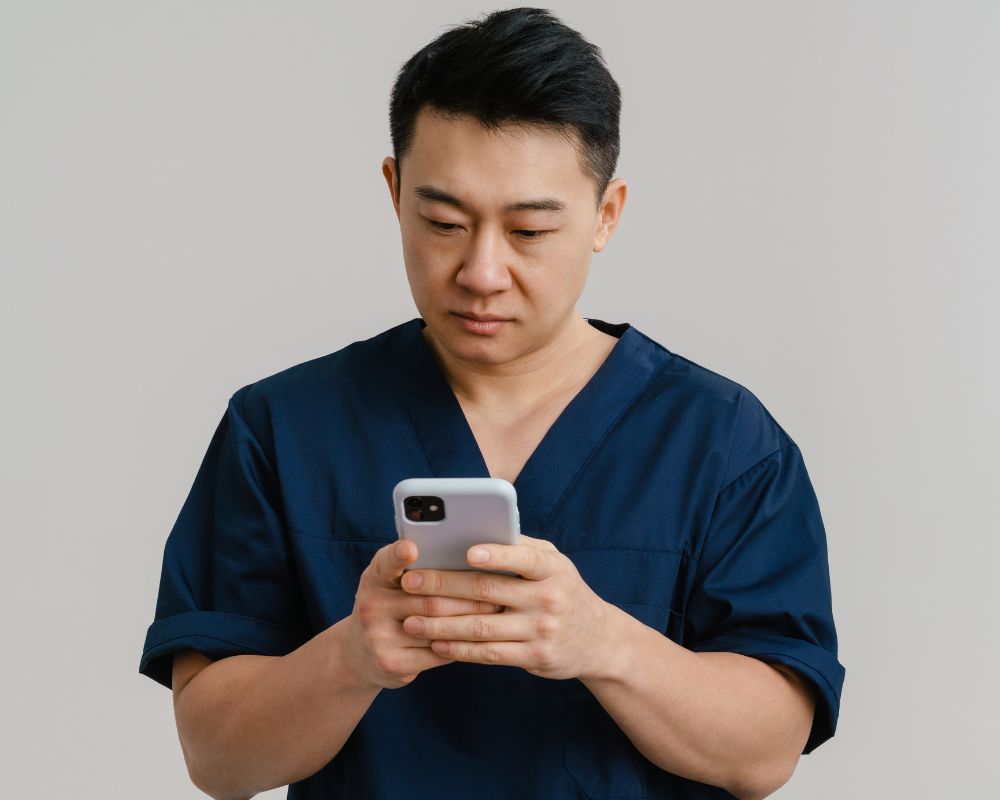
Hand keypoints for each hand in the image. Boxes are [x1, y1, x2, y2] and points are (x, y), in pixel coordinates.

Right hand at [343, 538, 505, 689]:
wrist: (360, 653)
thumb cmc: (389, 605)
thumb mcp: (390, 582)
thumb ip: (415, 567)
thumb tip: (464, 551)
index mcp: (374, 578)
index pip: (385, 563)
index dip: (398, 555)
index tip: (412, 548)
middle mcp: (371, 605)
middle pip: (427, 599)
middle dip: (468, 595)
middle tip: (498, 590)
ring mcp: (378, 636)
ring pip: (437, 627)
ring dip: (471, 620)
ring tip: (498, 612)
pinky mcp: (391, 663)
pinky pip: (436, 653)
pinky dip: (461, 645)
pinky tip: (480, 638)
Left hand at [398, 534, 614, 679]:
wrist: (599, 640)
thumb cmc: (564, 590)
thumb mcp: (555, 564)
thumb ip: (522, 548)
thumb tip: (479, 529)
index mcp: (552, 569)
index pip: (523, 558)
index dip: (496, 555)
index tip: (466, 551)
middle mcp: (547, 599)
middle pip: (488, 591)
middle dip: (443, 586)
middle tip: (409, 582)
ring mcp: (541, 630)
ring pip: (481, 627)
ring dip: (441, 624)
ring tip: (411, 621)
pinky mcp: (534, 657)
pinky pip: (489, 654)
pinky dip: (459, 650)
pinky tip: (436, 645)